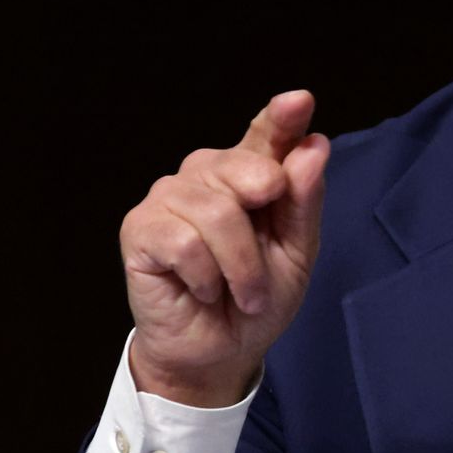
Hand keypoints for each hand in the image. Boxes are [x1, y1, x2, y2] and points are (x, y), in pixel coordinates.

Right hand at [122, 91, 330, 406]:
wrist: (220, 351)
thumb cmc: (258, 297)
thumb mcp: (298, 252)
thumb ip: (304, 200)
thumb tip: (312, 146)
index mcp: (252, 174)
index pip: (268, 135)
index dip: (283, 117)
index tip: (299, 101)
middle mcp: (207, 175)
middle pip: (248, 171)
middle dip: (265, 230)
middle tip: (263, 273)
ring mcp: (169, 197)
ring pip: (217, 211)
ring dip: (240, 266)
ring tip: (239, 292)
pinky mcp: (140, 227)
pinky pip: (185, 241)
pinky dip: (207, 276)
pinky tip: (202, 289)